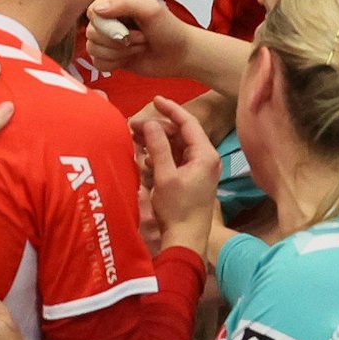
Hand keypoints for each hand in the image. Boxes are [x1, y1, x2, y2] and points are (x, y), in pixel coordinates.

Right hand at [85, 0, 190, 77]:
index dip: (108, 27)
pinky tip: (131, 58)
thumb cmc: (169, 29)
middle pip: (91, 33)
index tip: (127, 31)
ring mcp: (108, 39)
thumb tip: (97, 10)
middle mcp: (108, 19)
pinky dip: (115, 64)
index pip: (93, 13)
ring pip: (93, 50)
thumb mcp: (151, 9)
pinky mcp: (109, 57)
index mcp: (115, 2)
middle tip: (141, 38)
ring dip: (120, 53)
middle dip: (118, 42)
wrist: (180, 55)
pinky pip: (97, 63)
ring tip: (139, 47)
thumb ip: (125, 2)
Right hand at [133, 97, 219, 250]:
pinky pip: (175, 160)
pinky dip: (160, 157)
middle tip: (133, 126)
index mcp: (205, 154)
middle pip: (180, 134)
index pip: (188, 122)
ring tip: (135, 142)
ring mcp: (199, 169)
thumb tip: (150, 123)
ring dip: (156, 143)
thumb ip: (158, 147)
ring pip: (176, 147)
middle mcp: (206, 158)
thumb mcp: (165, 176)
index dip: (170, 108)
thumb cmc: (178, 209)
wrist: (186, 240)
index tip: (155, 99)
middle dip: (156, 129)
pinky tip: (146, 161)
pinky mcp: (191, 180)